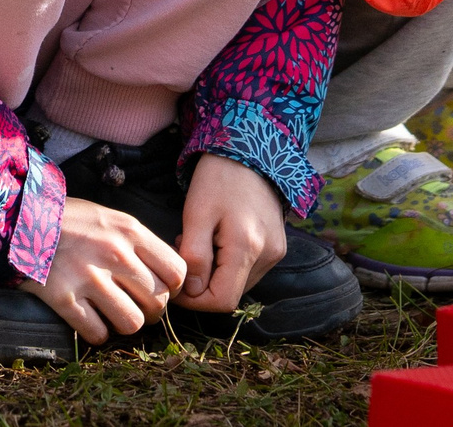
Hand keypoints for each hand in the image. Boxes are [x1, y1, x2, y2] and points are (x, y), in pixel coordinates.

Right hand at [18, 195, 186, 343]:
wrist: (22, 220)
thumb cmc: (72, 220)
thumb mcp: (112, 219)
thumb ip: (139, 243)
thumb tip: (166, 274)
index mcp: (131, 232)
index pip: (177, 272)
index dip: (174, 288)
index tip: (161, 290)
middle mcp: (114, 255)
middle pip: (158, 301)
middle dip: (151, 311)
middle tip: (138, 307)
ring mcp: (89, 278)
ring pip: (132, 323)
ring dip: (125, 325)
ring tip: (115, 316)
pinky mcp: (64, 299)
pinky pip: (97, 333)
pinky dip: (97, 333)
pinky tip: (90, 320)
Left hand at [173, 154, 285, 313]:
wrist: (249, 151)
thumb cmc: (218, 178)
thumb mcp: (196, 214)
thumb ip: (194, 257)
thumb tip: (192, 291)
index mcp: (247, 248)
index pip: (222, 301)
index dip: (194, 301)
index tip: (175, 281)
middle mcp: (268, 256)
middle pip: (231, 294)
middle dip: (202, 285)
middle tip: (185, 251)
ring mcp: (276, 252)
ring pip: (239, 284)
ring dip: (215, 275)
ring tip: (201, 242)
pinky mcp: (277, 247)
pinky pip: (249, 271)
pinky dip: (229, 265)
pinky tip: (218, 240)